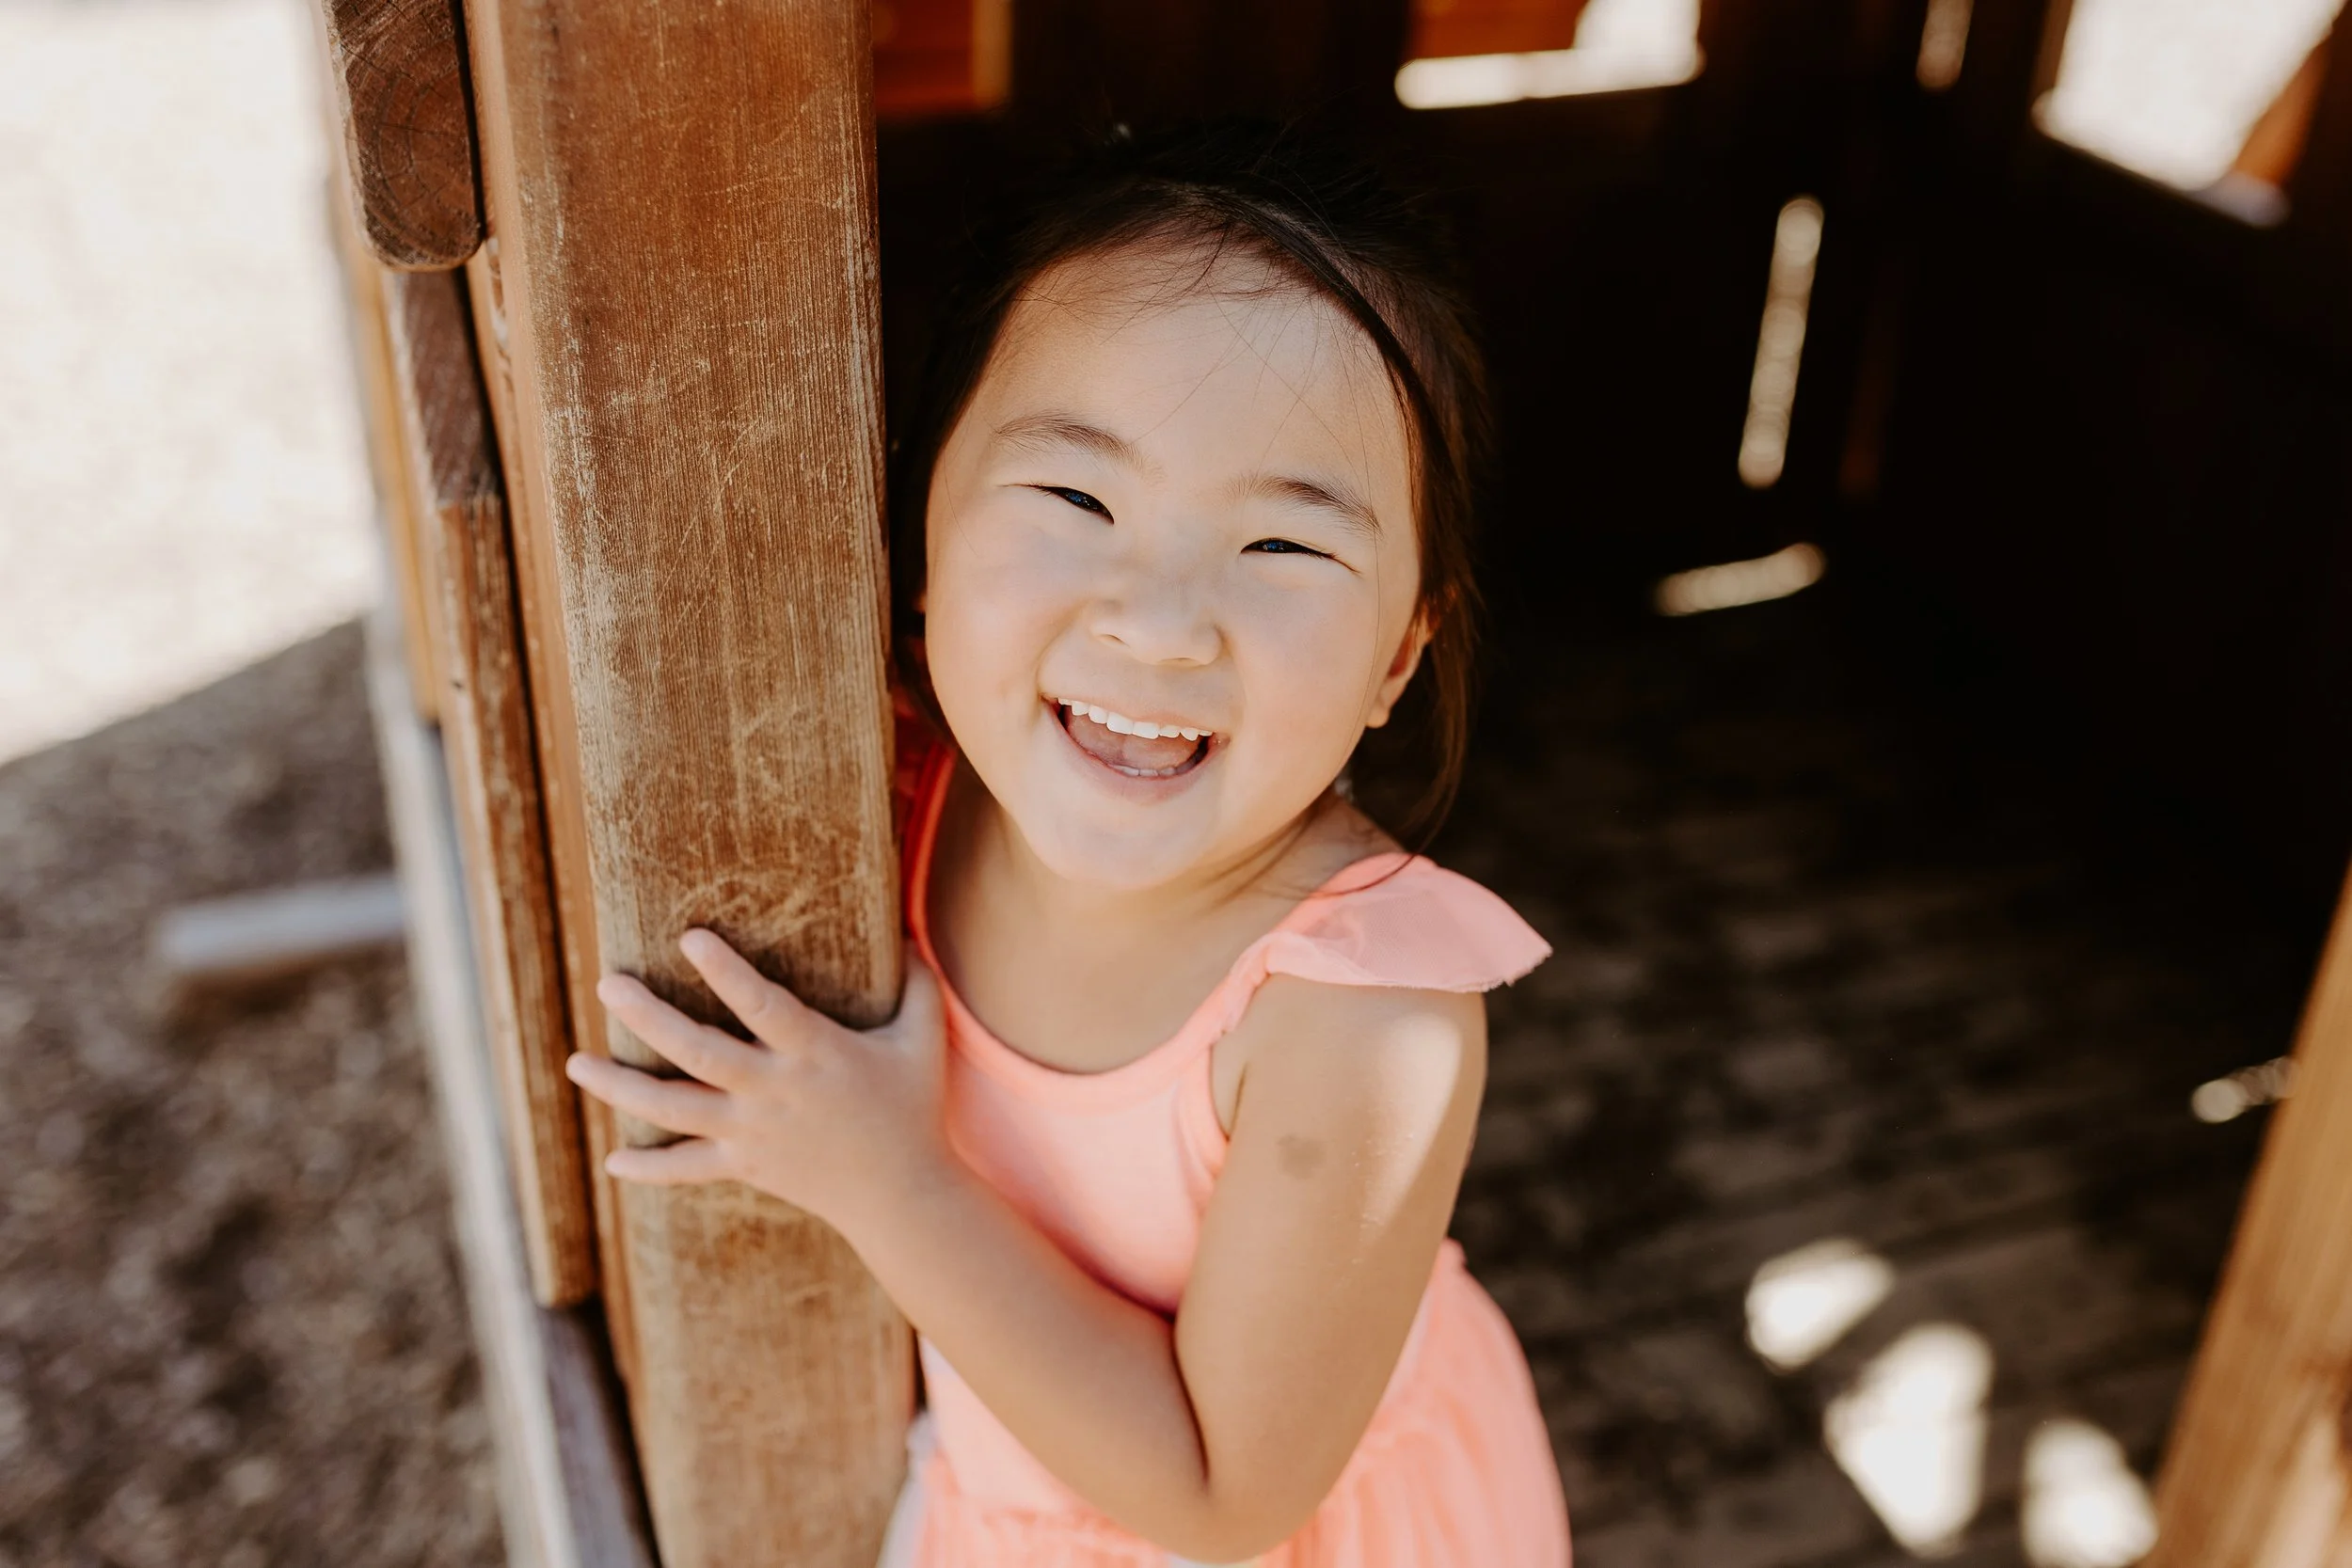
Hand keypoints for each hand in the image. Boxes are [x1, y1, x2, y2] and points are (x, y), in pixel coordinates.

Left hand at [565, 929, 949, 1235]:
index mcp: (814, 1053)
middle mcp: (774, 1092)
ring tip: (576, 1063)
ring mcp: (753, 1133)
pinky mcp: (746, 1165)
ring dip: (621, 1087)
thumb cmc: (913, 1107)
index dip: (725, 973)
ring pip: (674, 1110)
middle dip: (648, 1018)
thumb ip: (916, 982)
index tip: (688, 937)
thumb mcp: (923, 1038)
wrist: (902, 1196)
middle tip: (607, 984)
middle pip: (698, 1053)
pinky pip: (688, 1168)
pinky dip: (649, 1168)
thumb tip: (903, 928)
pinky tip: (612, 1158)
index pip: (762, 1006)